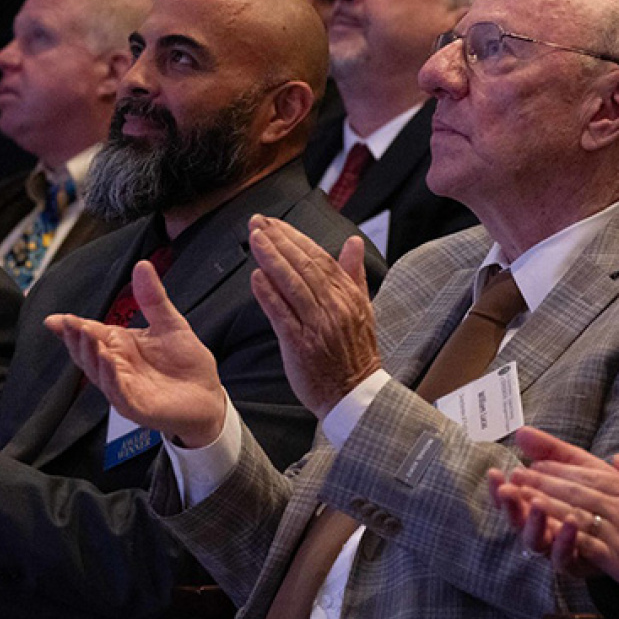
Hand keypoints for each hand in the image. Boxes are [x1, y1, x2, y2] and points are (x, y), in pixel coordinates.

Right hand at [46, 259, 224, 446]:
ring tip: (85, 335)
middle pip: (87, 354)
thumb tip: (142, 264)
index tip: (54, 319)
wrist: (209, 395)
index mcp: (120, 347)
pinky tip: (107, 360)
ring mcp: (124, 389)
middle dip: (75, 338)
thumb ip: (153, 298)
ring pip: (98, 373)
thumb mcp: (170, 323)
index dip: (71, 327)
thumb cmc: (187, 362)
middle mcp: (116, 368)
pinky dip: (110, 377)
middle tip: (68, 322)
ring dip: (90, 354)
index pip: (91, 334)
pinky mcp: (137, 407)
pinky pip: (118, 393)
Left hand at [247, 217, 379, 418]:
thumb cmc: (355, 353)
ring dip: (272, 259)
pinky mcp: (301, 345)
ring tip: (254, 239)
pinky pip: (283, 315)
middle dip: (279, 240)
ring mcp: (318, 326)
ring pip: (293, 285)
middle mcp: (334, 307)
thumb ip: (354, 274)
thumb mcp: (363, 309)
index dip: (296, 238)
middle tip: (257, 222)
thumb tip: (353, 242)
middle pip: (304, 266)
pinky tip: (256, 277)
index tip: (275, 223)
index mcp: (348, 296)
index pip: (320, 258)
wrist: (355, 395)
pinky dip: (269, 294)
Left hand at [492, 426, 618, 599]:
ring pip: (575, 510)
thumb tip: (618, 459)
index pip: (591, 474)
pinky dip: (561, 533)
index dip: (562, 468)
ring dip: (545, 501)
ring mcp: (618, 530)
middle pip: (577, 489)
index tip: (538, 463)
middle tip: (519, 475)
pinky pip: (584, 541)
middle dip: (545, 480)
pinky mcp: (616, 556)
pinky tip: (543, 529)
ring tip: (521, 494)